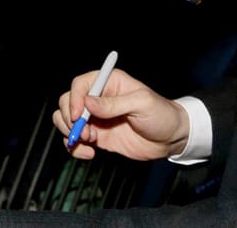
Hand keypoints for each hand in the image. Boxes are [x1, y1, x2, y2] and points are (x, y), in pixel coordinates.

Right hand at [54, 67, 189, 160]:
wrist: (171, 139)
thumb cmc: (161, 114)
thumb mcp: (141, 104)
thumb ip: (114, 104)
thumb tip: (87, 102)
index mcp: (109, 82)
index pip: (80, 85)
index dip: (74, 99)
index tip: (77, 115)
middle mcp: (98, 99)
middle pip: (67, 102)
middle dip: (69, 118)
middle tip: (83, 132)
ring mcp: (96, 118)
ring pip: (65, 120)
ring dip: (69, 132)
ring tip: (87, 142)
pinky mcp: (97, 136)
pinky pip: (75, 140)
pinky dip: (76, 148)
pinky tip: (89, 153)